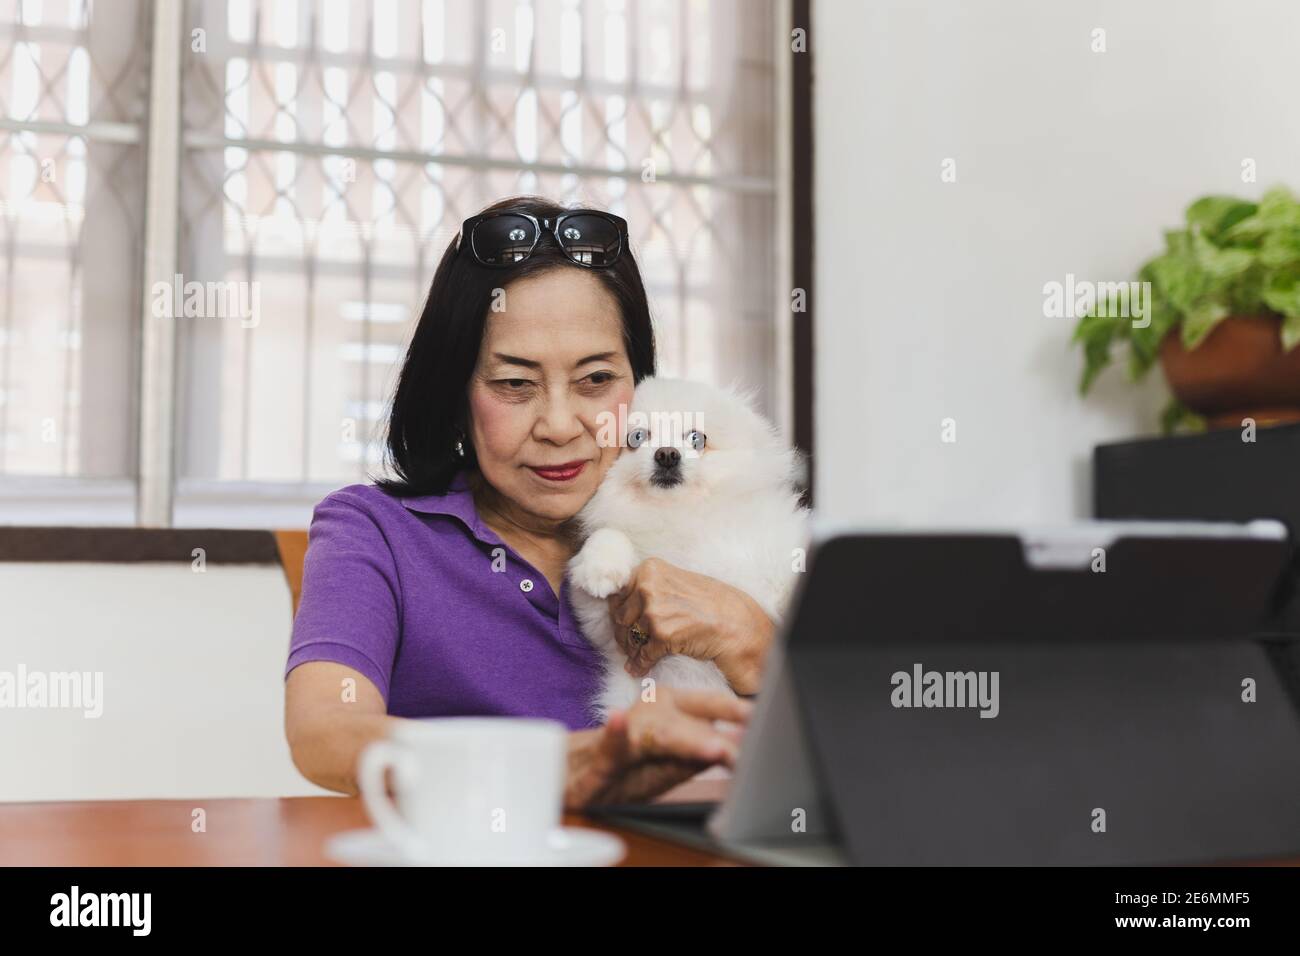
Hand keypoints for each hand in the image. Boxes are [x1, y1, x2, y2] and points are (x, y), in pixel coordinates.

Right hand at [564, 687, 751, 808]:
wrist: (580, 772)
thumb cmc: (633, 764)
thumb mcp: (675, 758)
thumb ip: (706, 748)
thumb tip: (746, 735)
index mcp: (673, 706)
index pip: (712, 703)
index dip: (738, 711)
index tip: (764, 719)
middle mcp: (652, 709)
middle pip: (690, 719)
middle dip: (719, 735)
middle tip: (745, 748)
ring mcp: (628, 731)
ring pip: (659, 734)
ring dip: (685, 741)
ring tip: (714, 748)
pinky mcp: (603, 756)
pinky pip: (610, 746)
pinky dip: (614, 734)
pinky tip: (617, 720)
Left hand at [608, 558, 775, 694]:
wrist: (735, 622)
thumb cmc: (709, 602)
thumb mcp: (675, 581)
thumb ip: (650, 586)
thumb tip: (624, 601)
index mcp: (649, 570)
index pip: (618, 594)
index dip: (619, 611)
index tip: (622, 621)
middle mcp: (648, 588)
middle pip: (620, 617)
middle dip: (623, 632)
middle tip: (627, 643)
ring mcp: (654, 611)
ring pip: (630, 637)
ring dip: (631, 650)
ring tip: (633, 656)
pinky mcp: (661, 635)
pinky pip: (642, 655)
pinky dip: (640, 664)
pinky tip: (639, 669)